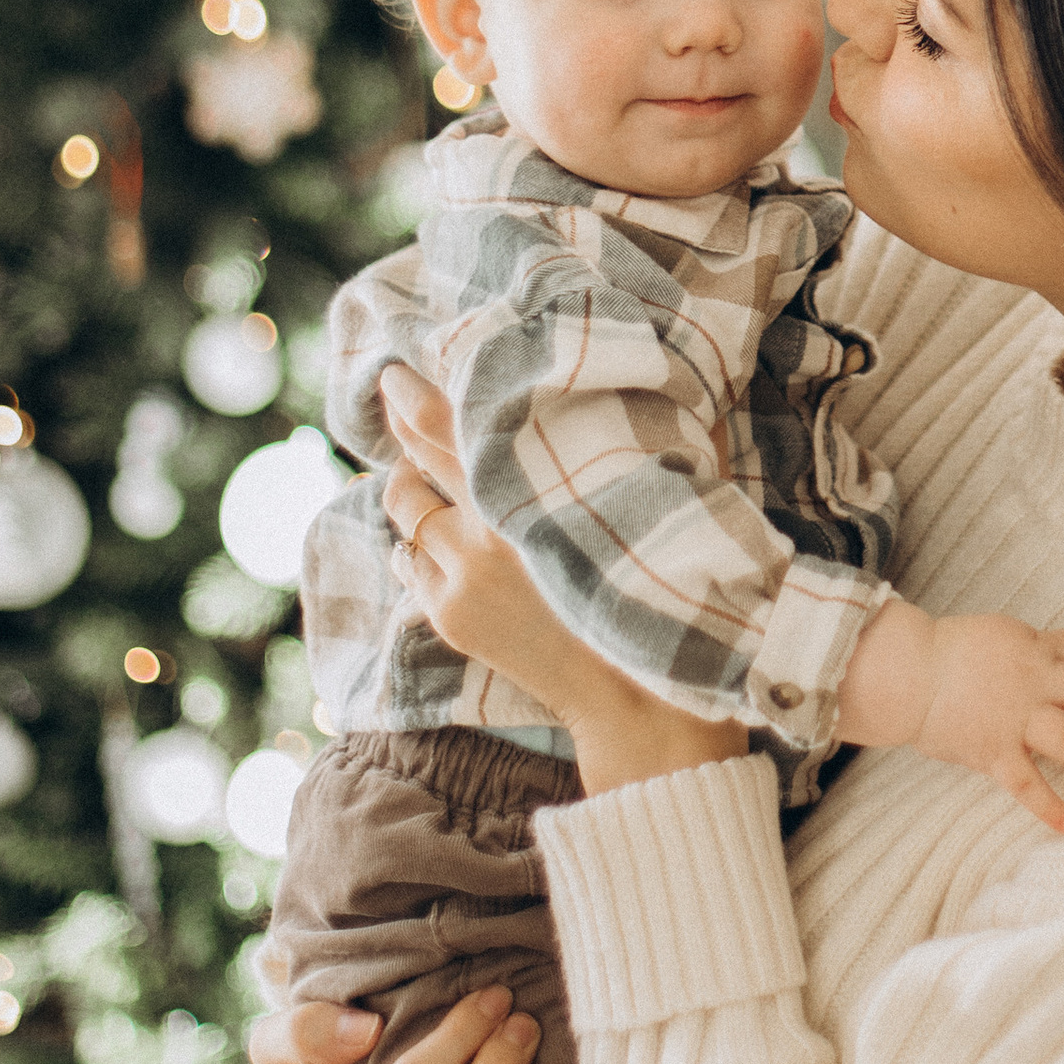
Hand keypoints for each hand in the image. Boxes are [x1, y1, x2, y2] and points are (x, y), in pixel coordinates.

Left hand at [380, 376, 747, 795]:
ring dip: (408, 485)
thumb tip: (670, 378)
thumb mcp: (662, 496)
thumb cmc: (658, 580)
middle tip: (393, 394)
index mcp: (526, 492)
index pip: (444, 428)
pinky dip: (418, 542)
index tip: (396, 373)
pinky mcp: (448, 617)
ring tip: (421, 471)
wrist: (633, 690)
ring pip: (405, 513)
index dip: (412, 397)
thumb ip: (653, 433)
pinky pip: (410, 563)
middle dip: (399, 426)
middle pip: (414, 464)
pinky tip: (437, 536)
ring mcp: (458, 579)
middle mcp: (481, 532)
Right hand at [840, 600, 1063, 832]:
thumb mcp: (997, 636)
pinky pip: (1028, 784)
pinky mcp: (994, 751)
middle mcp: (1032, 681)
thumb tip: (1053, 668)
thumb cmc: (945, 653)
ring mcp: (1015, 717)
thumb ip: (1027, 652)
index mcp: (1032, 648)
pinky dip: (1050, 807)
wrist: (906, 673)